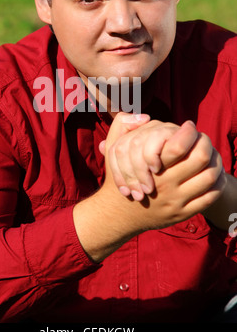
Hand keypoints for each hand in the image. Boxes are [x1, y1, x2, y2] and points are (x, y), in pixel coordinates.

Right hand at [102, 113, 225, 209]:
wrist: (118, 214)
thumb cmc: (119, 178)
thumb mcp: (114, 149)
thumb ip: (122, 125)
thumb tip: (145, 117)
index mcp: (152, 166)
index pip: (180, 145)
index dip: (189, 132)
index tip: (189, 127)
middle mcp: (166, 183)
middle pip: (200, 158)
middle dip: (206, 143)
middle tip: (204, 138)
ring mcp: (176, 200)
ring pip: (209, 177)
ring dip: (216, 162)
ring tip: (212, 154)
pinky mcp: (183, 213)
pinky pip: (210, 197)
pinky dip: (217, 183)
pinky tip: (214, 174)